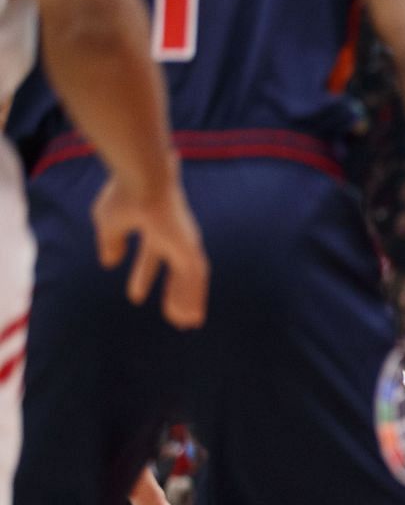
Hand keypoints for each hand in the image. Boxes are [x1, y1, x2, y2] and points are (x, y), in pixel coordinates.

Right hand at [93, 170, 207, 329]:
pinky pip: (196, 278)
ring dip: (189, 299)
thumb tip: (109, 262)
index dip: (144, 277)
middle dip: (177, 292)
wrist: (142, 181)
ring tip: (187, 323)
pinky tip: (192, 313)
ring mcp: (184, 241)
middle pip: (178, 270)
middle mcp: (173, 236)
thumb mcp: (109, 224)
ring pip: (191, 277)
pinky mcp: (190, 247)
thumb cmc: (125, 196)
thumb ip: (110, 243)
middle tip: (176, 315)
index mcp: (155, 227)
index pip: (151, 257)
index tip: (135, 298)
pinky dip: (194, 295)